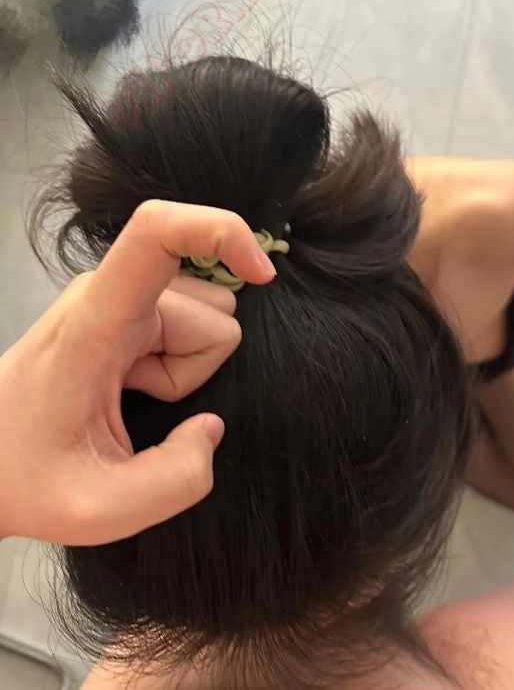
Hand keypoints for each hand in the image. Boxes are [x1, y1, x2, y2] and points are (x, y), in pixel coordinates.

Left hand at [0, 200, 275, 545]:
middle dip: (197, 367)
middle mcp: (110, 292)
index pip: (157, 231)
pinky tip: (133, 384)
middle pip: (214, 306)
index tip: (261, 273)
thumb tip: (211, 429)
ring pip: (209, 315)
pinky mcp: (125, 306)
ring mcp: (119, 296)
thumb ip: (177, 480)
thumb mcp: (98, 509)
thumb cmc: (26, 478)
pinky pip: (191, 325)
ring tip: (131, 393)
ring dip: (187, 365)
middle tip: (138, 402)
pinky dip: (178, 362)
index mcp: (96, 321)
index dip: (222, 231)